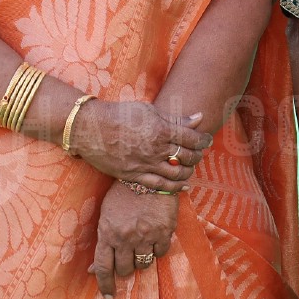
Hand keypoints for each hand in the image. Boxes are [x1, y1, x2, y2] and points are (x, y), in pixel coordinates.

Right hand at [72, 101, 210, 192]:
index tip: (206, 139)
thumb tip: (199, 118)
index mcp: (161, 130)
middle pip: (187, 157)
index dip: (203, 140)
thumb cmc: (121, 115)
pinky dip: (175, 187)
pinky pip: (159, 185)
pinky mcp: (134, 176)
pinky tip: (184, 185)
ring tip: (191, 166)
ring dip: (189, 171)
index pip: (192, 138)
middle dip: (198, 155)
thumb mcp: (149, 111)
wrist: (91, 129)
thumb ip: (175, 118)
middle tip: (200, 152)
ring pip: (177, 174)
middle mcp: (155, 150)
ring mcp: (145, 165)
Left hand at [90, 184, 178, 298]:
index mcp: (107, 233)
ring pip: (143, 264)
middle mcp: (125, 238)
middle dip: (125, 268)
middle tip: (128, 259)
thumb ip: (102, 241)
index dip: (105, 285)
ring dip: (141, 259)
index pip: (103, 268)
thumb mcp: (106, 215)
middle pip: (124, 269)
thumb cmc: (124, 193)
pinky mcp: (164, 231)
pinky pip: (161, 252)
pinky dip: (158, 249)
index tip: (109, 296)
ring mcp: (146, 236)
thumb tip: (93, 270)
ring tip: (142, 247)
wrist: (149, 174)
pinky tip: (156, 238)